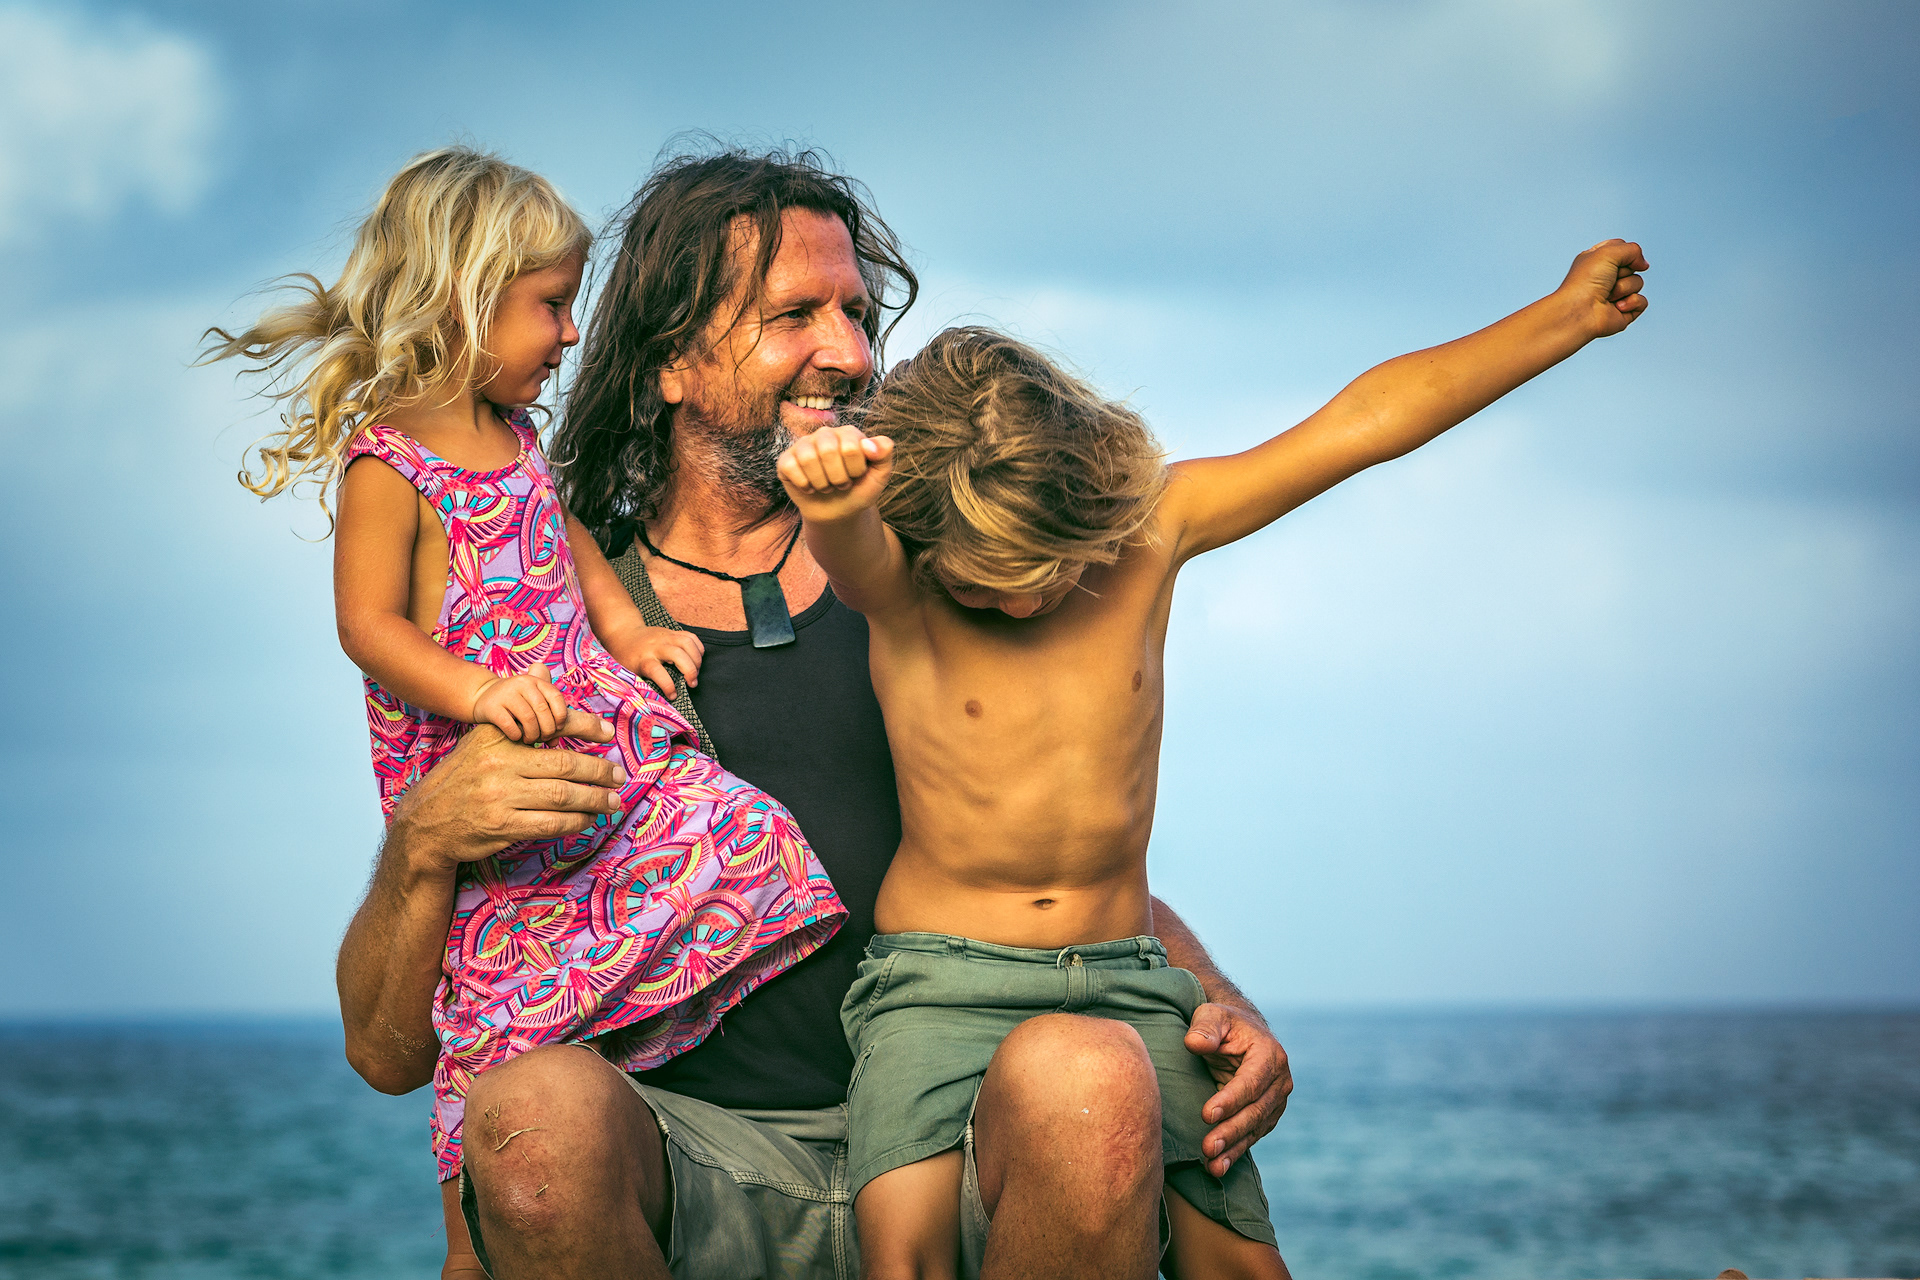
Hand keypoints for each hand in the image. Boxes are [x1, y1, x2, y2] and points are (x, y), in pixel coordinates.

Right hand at [388, 710, 625, 872]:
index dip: (586, 728)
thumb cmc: (463, 776)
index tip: (609, 734)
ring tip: (612, 801)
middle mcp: (499, 764)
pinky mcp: (502, 826)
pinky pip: (551, 823)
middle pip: (565, 765)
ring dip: (594, 799)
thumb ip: (517, 707)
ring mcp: (500, 797)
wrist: (426, 823)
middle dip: (598, 771)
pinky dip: (575, 821)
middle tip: (619, 775)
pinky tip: (587, 819)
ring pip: (563, 796)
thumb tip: (541, 669)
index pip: (551, 727)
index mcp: (497, 737)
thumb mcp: (483, 737)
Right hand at [471, 662, 571, 741]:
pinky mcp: (492, 707)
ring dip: (533, 734)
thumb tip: (554, 743)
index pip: (556, 696)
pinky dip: (516, 735)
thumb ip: (546, 719)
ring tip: (530, 739)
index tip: (558, 728)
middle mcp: (522, 684)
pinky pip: (510, 725)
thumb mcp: (531, 704)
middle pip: (542, 709)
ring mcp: (506, 694)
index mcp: (536, 681)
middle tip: (543, 738)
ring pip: (528, 718)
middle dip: (547, 729)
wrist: (483, 696)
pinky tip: (517, 737)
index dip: (560, 715)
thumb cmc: (514, 704)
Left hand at [620, 626, 704, 697]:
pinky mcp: (673, 632)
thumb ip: (640, 683)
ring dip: (697, 659)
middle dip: (690, 670)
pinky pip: (691, 636)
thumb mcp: (628, 672)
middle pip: (678, 654)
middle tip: (692, 683)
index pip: (657, 671)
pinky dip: (698, 648)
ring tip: (697, 671)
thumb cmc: (627, 657)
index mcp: (643, 659)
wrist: (625, 633)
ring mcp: (665, 636)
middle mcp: (655, 646)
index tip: (673, 695)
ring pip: (687, 643)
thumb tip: (653, 702)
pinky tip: (697, 659)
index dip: (667, 685)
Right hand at [777, 427, 893, 520]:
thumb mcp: (879, 476)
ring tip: (827, 486)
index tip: (857, 476)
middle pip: (828, 451)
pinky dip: (804, 485)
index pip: (851, 447)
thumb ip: (884, 456)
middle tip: (841, 484)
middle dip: (838, 478)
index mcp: (848, 433)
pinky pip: (790, 467)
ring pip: (808, 459)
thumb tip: (870, 444)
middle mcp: (825, 434)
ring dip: (822, 483)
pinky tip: (810, 488)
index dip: (855, 470)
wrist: (838, 513)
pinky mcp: (786, 460)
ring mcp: (804, 445)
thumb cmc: (859, 490)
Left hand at [1185, 1001, 1293, 1176]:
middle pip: (1255, 1111)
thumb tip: (1195, 1043)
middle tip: (1207, 1147)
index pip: (1251, 1082)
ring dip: (1233, 1148)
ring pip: (1255, 1128)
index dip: (1230, 1100)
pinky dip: (1236, 1152)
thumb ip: (1205, 1028)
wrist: (1239, 1035)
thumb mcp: (1211, 1016)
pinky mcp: (1267, 1115)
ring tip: (1212, 1165)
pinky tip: (1218, 1167)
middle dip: (1231, 1131)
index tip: (1206, 1114)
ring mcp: (1276, 1101)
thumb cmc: (1222, 1024)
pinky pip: (1252, 1136)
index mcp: (1270, 1055)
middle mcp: (1279, 1081)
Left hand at [1558, 238, 1649, 337]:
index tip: (1611, 258)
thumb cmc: (1586, 281)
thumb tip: (1644, 265)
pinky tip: (1616, 307)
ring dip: (1624, 288)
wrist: (1579, 312)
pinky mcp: (1623, 311)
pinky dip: (1632, 303)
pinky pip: (1642, 302)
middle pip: (1632, 265)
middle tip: (1607, 280)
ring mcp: (1615, 295)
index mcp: (1597, 260)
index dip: (1623, 252)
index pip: (1621, 248)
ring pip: (1638, 283)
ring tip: (1607, 296)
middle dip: (1623, 271)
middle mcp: (1606, 277)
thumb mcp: (1608, 252)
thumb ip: (1632, 249)